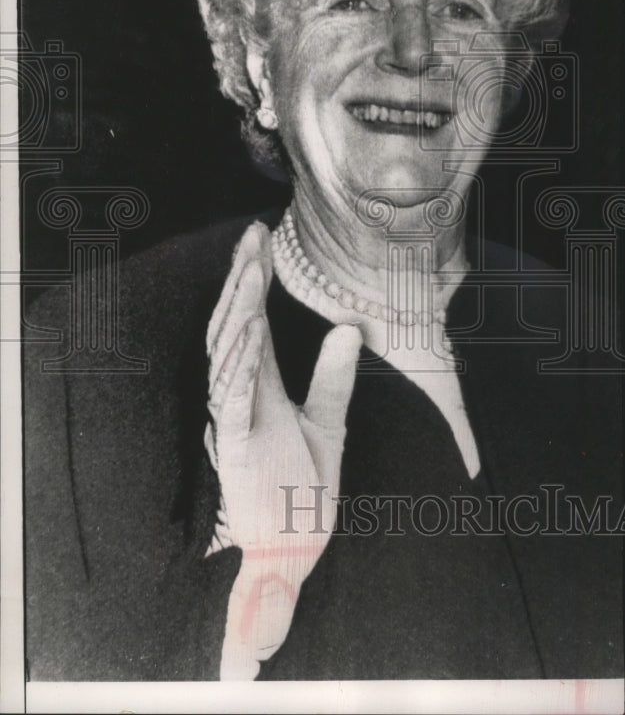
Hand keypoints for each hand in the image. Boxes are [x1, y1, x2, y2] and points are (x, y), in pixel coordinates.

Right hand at [205, 221, 360, 679]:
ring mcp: (237, 420)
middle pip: (236, 325)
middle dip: (242, 279)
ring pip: (229, 354)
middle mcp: (243, 396)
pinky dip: (240, 364)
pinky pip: (235, 398)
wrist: (293, 552)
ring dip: (239, 311)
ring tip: (252, 269)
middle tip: (252, 234)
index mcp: (262, 388)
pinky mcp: (238, 448)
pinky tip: (251, 331)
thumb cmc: (303, 492)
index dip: (256, 282)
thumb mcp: (329, 425)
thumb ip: (334, 379)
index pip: (255, 323)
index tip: (262, 240)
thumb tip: (349, 329)